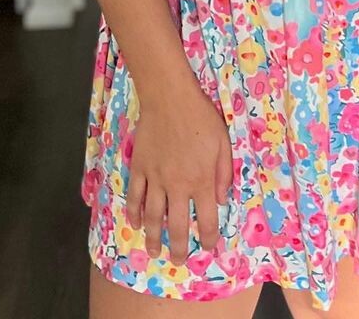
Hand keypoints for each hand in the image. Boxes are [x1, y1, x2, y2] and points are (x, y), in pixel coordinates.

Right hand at [125, 84, 233, 264]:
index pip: (207, 218)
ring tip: (154, 252)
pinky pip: (135, 196)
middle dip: (180, 247)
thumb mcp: (223, 143)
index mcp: (201, 180)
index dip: (208, 236)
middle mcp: (177, 185)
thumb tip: (222, 200)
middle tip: (179, 261)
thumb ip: (223, 174)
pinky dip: (134, 212)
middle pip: (178, 225)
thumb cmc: (201, 117)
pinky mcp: (139, 168)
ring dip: (154, 237)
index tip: (208, 246)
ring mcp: (155, 178)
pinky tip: (136, 224)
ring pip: (154, 216)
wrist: (169, 98)